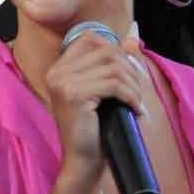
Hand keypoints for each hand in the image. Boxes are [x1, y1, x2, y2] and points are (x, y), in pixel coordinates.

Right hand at [44, 29, 152, 178]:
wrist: (83, 161)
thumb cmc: (95, 127)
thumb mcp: (104, 90)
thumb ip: (115, 60)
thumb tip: (133, 32)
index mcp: (59, 68)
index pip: (91, 39)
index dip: (116, 51)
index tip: (128, 74)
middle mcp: (57, 71)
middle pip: (107, 51)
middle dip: (130, 69)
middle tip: (137, 92)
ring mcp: (63, 82)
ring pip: (114, 67)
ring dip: (134, 85)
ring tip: (136, 102)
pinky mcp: (75, 95)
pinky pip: (114, 84)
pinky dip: (131, 96)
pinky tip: (134, 109)